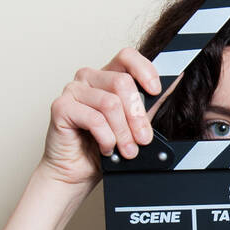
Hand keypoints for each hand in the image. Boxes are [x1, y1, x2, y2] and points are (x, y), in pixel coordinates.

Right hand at [40, 46, 175, 186]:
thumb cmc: (102, 149)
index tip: (156, 92)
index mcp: (107, 76)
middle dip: (137, 116)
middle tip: (143, 139)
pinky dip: (106, 138)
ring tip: (127, 151)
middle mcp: (89, 78)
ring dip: (123, 132)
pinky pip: (94, 119)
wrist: (76, 173)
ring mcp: (73, 90)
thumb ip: (146, 109)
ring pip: (110, 103)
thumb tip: (167, 92)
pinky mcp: (61, 106)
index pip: (127, 56)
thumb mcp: (131, 127)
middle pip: (122, 82)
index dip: (144, 70)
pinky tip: (106, 148)